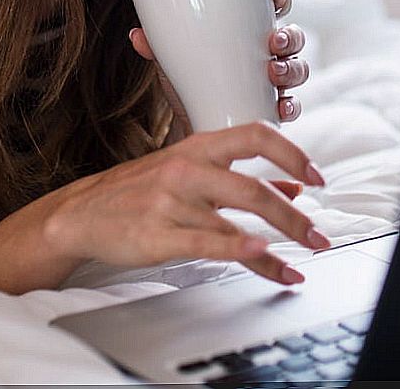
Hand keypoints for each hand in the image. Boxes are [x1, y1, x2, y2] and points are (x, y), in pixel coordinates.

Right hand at [36, 122, 328, 284]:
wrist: (81, 213)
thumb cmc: (138, 191)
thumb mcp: (189, 171)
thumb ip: (240, 178)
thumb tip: (294, 188)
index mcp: (197, 147)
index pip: (255, 135)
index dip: (291, 153)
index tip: (318, 176)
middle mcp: (187, 169)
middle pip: (253, 188)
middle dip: (294, 217)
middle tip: (319, 237)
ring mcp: (172, 203)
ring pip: (235, 224)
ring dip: (276, 248)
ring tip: (299, 264)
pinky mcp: (159, 236)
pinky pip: (207, 243)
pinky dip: (241, 252)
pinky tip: (265, 259)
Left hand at [128, 0, 310, 144]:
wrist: (190, 122)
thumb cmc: (189, 78)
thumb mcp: (172, 59)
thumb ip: (157, 45)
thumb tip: (136, 34)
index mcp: (250, 27)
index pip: (273, 0)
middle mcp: (268, 51)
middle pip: (293, 35)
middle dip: (290, 36)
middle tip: (274, 42)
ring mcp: (275, 79)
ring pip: (298, 68)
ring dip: (292, 69)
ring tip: (274, 72)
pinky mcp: (273, 107)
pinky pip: (292, 105)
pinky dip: (290, 105)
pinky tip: (281, 106)